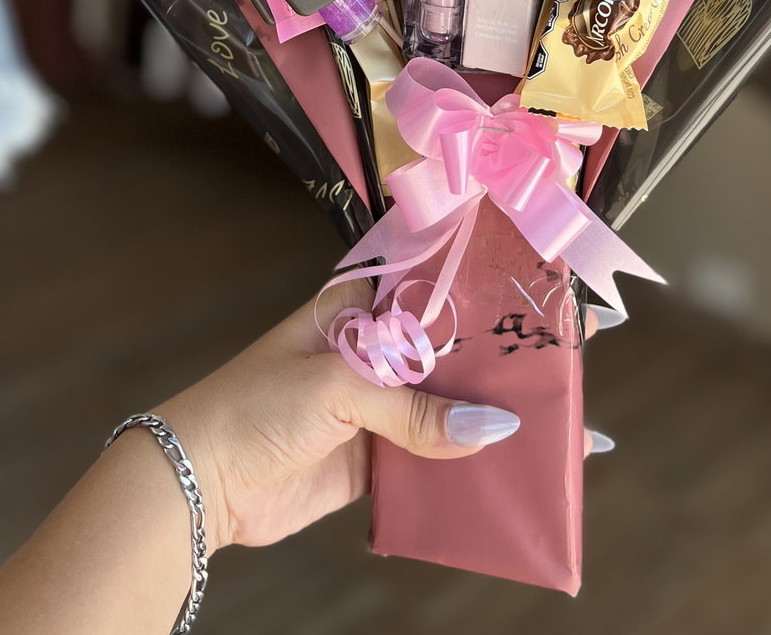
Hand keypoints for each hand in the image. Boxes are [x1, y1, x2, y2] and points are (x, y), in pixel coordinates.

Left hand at [152, 280, 524, 550]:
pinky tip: (512, 470)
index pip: (433, 288)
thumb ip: (414, 409)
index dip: (485, 289)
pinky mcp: (374, 458)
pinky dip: (468, 465)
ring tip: (560, 421)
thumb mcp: (335, 391)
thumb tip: (493, 428)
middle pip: (450, 350)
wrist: (200, 482)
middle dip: (502, 358)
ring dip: (492, 416)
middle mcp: (373, 351)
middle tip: (569, 362)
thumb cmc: (253, 407)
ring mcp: (376, 407)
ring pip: (447, 406)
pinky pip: (432, 458)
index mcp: (358, 309)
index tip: (542, 291)